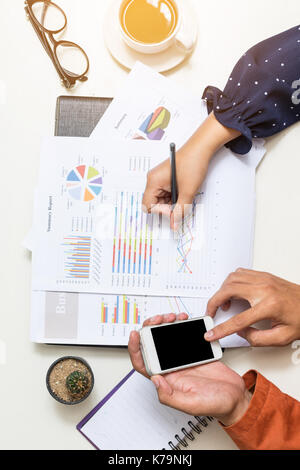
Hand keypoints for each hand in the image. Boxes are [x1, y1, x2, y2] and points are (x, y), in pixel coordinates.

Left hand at [128, 313, 251, 425]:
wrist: (235, 397)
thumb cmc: (215, 405)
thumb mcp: (191, 404)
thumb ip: (170, 396)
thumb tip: (154, 379)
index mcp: (166, 381)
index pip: (143, 363)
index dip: (135, 348)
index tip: (135, 334)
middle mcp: (171, 369)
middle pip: (152, 345)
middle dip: (152, 328)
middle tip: (159, 319)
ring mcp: (182, 359)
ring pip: (166, 338)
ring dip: (166, 324)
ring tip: (173, 317)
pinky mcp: (193, 352)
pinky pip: (183, 336)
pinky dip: (181, 326)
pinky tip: (184, 321)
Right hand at [142, 112, 240, 229]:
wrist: (201, 149)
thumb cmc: (192, 164)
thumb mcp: (187, 192)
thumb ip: (180, 210)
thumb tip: (174, 224)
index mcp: (153, 181)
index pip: (147, 206)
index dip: (160, 212)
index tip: (173, 211)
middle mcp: (153, 180)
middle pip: (154, 203)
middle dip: (167, 208)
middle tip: (181, 205)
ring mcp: (159, 179)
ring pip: (161, 200)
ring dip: (172, 202)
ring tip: (184, 196)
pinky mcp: (166, 179)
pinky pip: (166, 194)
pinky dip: (175, 197)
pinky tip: (184, 192)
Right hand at [205, 268, 299, 346]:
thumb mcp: (283, 337)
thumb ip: (258, 339)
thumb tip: (241, 333)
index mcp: (269, 306)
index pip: (238, 320)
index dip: (221, 329)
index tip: (211, 333)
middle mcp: (264, 289)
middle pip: (228, 291)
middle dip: (214, 302)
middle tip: (210, 313)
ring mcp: (263, 279)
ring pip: (231, 278)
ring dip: (222, 291)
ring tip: (223, 304)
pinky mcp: (264, 275)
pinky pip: (240, 273)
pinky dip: (231, 282)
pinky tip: (232, 291)